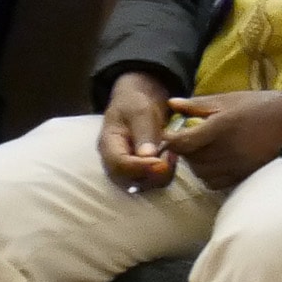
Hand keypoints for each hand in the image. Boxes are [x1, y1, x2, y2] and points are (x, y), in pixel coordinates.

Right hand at [98, 71, 178, 189]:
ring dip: (160, 176)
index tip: (161, 162)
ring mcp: (127, 167)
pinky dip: (164, 174)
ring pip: (142, 184)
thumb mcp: (140, 109)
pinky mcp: (141, 170)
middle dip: (152, 175)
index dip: (140, 167)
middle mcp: (114, 161)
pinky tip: (173, 158)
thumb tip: (147, 156)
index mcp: (108, 145)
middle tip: (171, 157)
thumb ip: (143, 131)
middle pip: (128, 180)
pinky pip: (151, 181)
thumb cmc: (136, 100)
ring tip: (173, 155)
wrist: (140, 98)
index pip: (118, 165)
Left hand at [160, 92, 281, 190]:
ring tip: (203, 151)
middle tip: (189, 140)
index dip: (171, 140)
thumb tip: (171, 104)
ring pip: (200, 173)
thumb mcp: (230, 99)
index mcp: (221, 127)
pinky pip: (214, 182)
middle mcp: (227, 150)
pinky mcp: (243, 176)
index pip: (183, 142)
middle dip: (184, 150)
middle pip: (190, 159)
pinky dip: (208, 175)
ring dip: (196, 163)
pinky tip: (215, 162)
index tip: (171, 134)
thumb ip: (198, 104)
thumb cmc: (261, 106)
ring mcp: (236, 165)